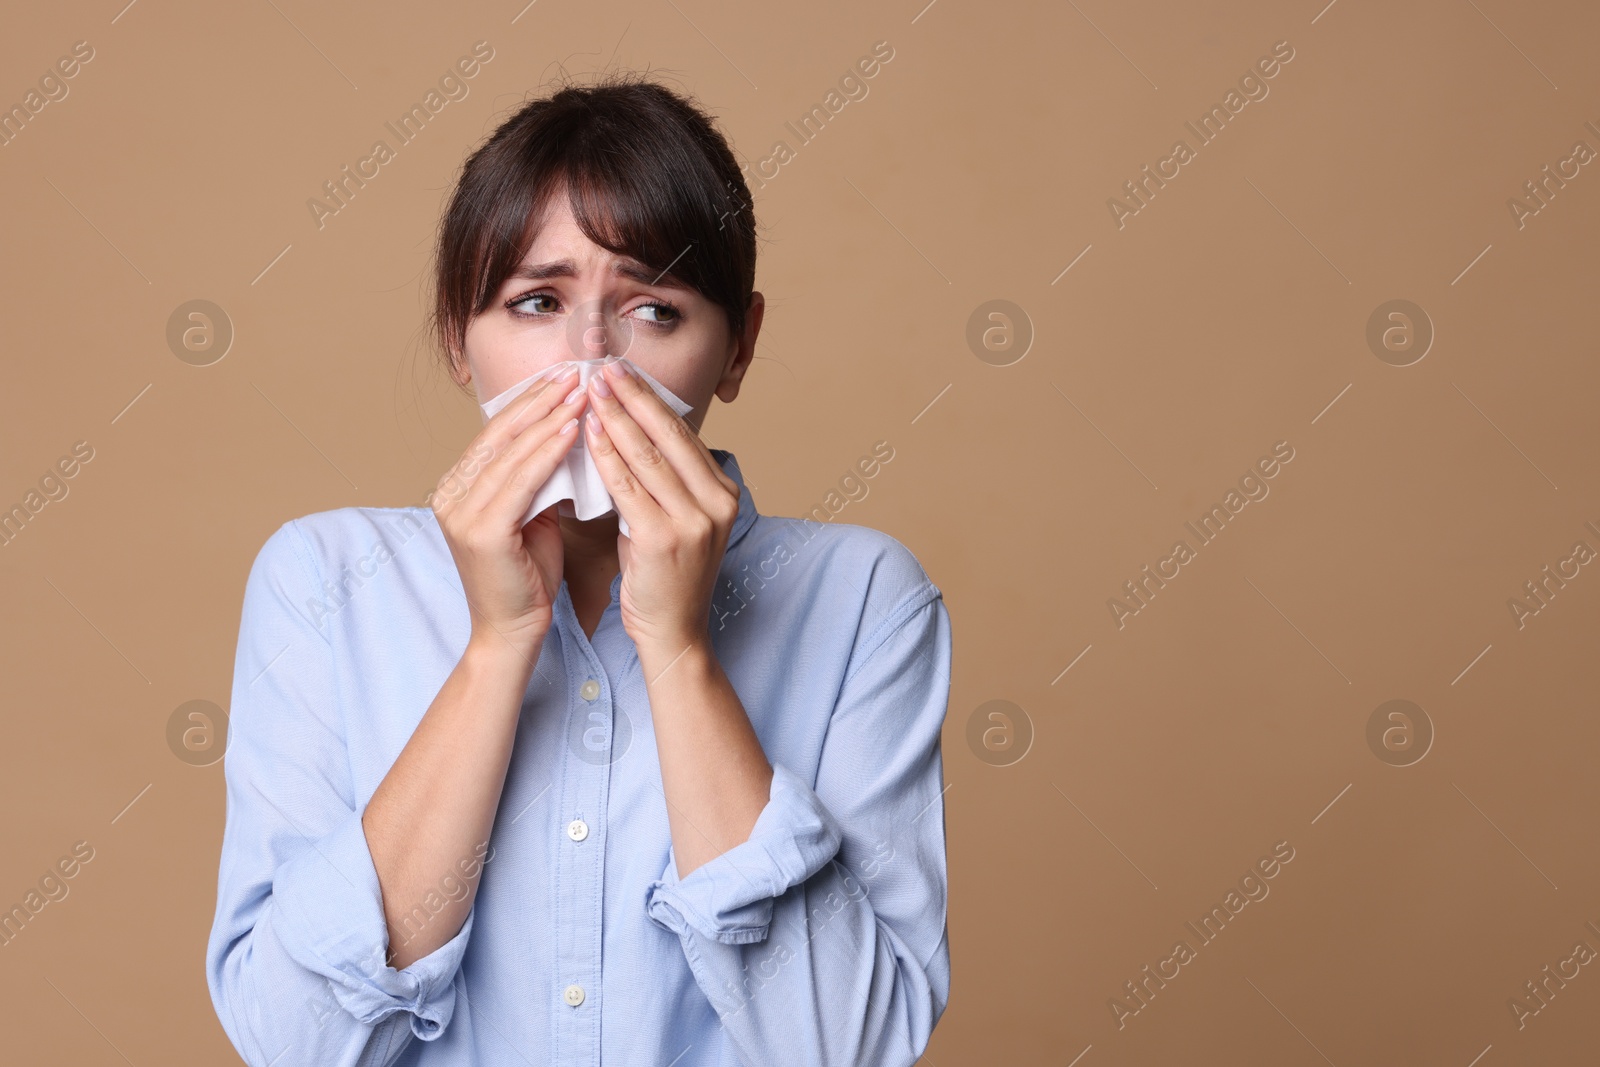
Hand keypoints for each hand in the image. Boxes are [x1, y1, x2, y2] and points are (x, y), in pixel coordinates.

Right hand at [431, 368, 589, 657]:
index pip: (498, 431)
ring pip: (512, 452)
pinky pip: (520, 481)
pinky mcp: (479, 531)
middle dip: (542, 399)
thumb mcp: (533, 515)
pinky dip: (548, 452)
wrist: (512, 632)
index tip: (566, 375)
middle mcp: (451, 493)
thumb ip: (539, 478)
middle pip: (501, 433)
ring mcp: (460, 512)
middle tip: (577, 371)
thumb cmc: (528, 576)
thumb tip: (568, 435)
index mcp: (459, 486)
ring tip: (582, 392)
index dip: (532, 401)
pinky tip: (573, 431)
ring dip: (550, 418)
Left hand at [583, 360, 740, 658]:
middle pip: (669, 436)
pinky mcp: (665, 539)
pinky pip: (628, 487)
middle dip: (633, 397)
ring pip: (647, 457)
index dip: (650, 400)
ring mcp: (695, 521)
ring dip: (615, 418)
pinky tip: (586, 434)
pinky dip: (606, 457)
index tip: (623, 373)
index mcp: (723, 492)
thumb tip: (629, 431)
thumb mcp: (675, 519)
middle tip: (604, 367)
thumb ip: (663, 480)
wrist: (672, 632)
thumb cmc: (664, 576)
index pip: (682, 434)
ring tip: (590, 390)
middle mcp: (717, 502)